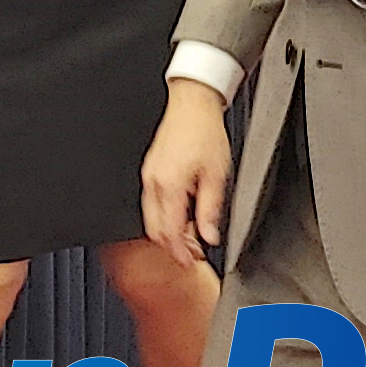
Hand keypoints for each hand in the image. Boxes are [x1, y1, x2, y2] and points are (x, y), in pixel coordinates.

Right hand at [138, 80, 235, 267]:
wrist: (192, 104)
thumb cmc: (205, 132)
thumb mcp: (217, 175)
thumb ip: (210, 209)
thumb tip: (209, 236)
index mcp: (169, 185)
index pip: (170, 232)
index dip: (180, 253)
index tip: (192, 262)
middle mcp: (154, 183)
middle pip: (155, 230)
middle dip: (172, 247)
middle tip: (192, 254)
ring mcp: (149, 176)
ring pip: (150, 218)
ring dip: (168, 232)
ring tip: (190, 236)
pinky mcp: (150, 171)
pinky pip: (151, 203)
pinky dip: (164, 216)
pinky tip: (182, 215)